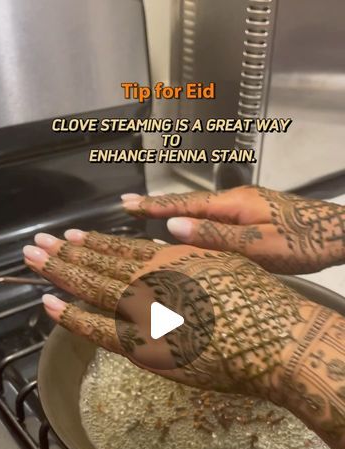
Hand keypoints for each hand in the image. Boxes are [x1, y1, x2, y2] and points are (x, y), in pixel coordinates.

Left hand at [23, 230, 314, 400]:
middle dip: (64, 253)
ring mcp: (141, 311)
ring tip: (33, 259)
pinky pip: (96, 329)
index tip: (70, 236)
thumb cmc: (256, 302)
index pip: (119, 249)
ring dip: (59, 272)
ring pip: (91, 287)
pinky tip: (49, 304)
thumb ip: (191, 260)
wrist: (269, 337)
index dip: (92, 243)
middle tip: (35, 244)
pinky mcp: (141, 344)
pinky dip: (71, 317)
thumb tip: (171, 256)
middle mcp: (149, 280)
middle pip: (97, 263)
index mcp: (170, 259)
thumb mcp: (223, 264)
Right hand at [121, 187, 344, 274]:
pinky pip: (216, 220)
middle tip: (128, 206)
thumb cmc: (303, 242)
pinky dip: (196, 223)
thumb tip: (172, 228)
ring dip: (175, 214)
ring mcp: (247, 209)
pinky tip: (192, 232)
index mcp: (233, 204)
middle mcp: (236, 201)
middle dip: (157, 205)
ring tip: (150, 217)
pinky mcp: (255, 219)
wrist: (339, 235)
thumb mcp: (256, 245)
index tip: (127, 204)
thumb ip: (214, 236)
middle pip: (189, 203)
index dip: (153, 205)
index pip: (184, 203)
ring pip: (202, 212)